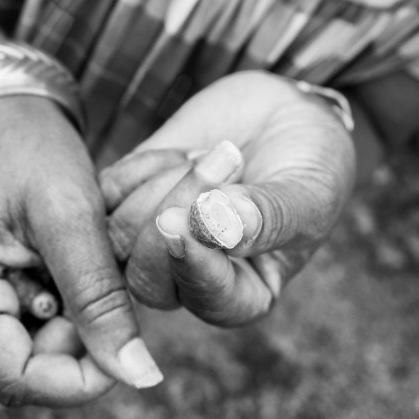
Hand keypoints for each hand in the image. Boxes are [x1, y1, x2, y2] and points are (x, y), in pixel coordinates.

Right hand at [0, 96, 162, 407]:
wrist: (12, 117)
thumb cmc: (35, 152)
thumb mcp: (74, 219)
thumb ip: (101, 299)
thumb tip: (139, 376)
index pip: (18, 379)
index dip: (80, 381)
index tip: (131, 353)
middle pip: (25, 374)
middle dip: (80, 350)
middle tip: (112, 297)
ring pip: (35, 357)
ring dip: (77, 331)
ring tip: (93, 275)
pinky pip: (36, 332)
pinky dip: (70, 315)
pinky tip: (78, 274)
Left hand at [99, 71, 355, 325]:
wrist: (285, 117)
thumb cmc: (311, 166)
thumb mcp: (306, 193)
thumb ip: (266, 217)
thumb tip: (218, 228)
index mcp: (242, 295)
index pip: (208, 301)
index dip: (195, 268)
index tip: (188, 222)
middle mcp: (190, 278)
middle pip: (147, 277)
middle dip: (177, 211)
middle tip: (230, 158)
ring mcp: (152, 242)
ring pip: (119, 235)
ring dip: (166, 183)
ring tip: (222, 152)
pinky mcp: (128, 200)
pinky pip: (108, 193)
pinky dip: (144, 165)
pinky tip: (184, 152)